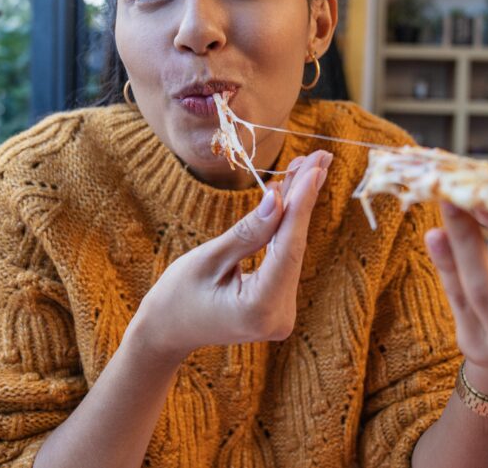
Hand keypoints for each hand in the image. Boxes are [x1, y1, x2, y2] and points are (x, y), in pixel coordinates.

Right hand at [131, 150, 331, 363]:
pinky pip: (285, 257)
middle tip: (321, 156)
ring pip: (293, 249)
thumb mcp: (209, 259)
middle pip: (295, 246)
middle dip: (305, 199)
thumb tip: (279, 199)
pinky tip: (293, 194)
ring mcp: (282, 313)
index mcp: (260, 309)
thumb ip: (248, 232)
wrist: (166, 331)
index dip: (302, 205)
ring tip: (309, 166)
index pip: (288, 248)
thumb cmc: (177, 296)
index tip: (315, 169)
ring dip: (298, 208)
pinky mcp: (278, 304)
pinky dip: (286, 226)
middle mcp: (279, 316)